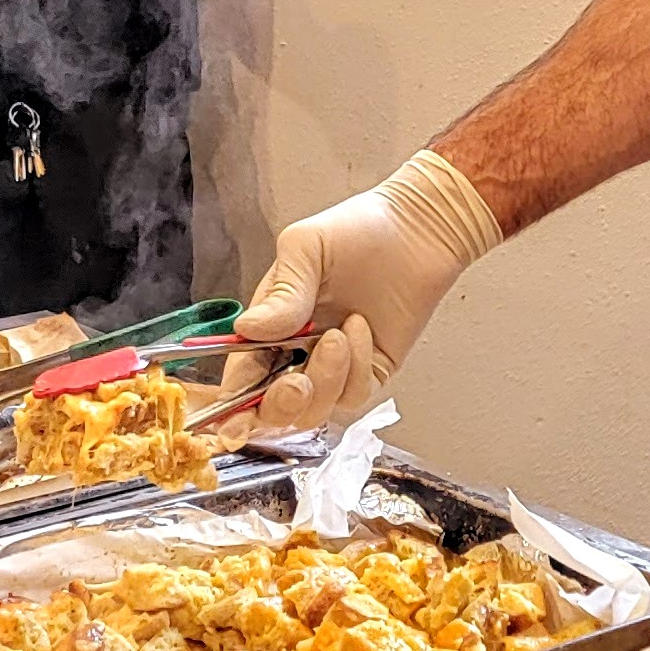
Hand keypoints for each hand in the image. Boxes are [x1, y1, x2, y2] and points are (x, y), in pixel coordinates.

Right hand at [218, 150, 504, 436]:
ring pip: (315, 410)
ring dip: (324, 379)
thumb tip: (246, 330)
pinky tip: (361, 328)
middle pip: (275, 409)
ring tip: (338, 334)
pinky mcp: (370, 371)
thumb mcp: (305, 247)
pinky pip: (353, 395)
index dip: (234, 405)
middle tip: (296, 381)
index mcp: (270, 324)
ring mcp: (334, 366)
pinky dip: (355, 367)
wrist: (417, 229)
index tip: (233, 421)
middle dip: (280, 404)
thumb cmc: (358, 229)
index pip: (242, 377)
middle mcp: (297, 351)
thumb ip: (281, 294)